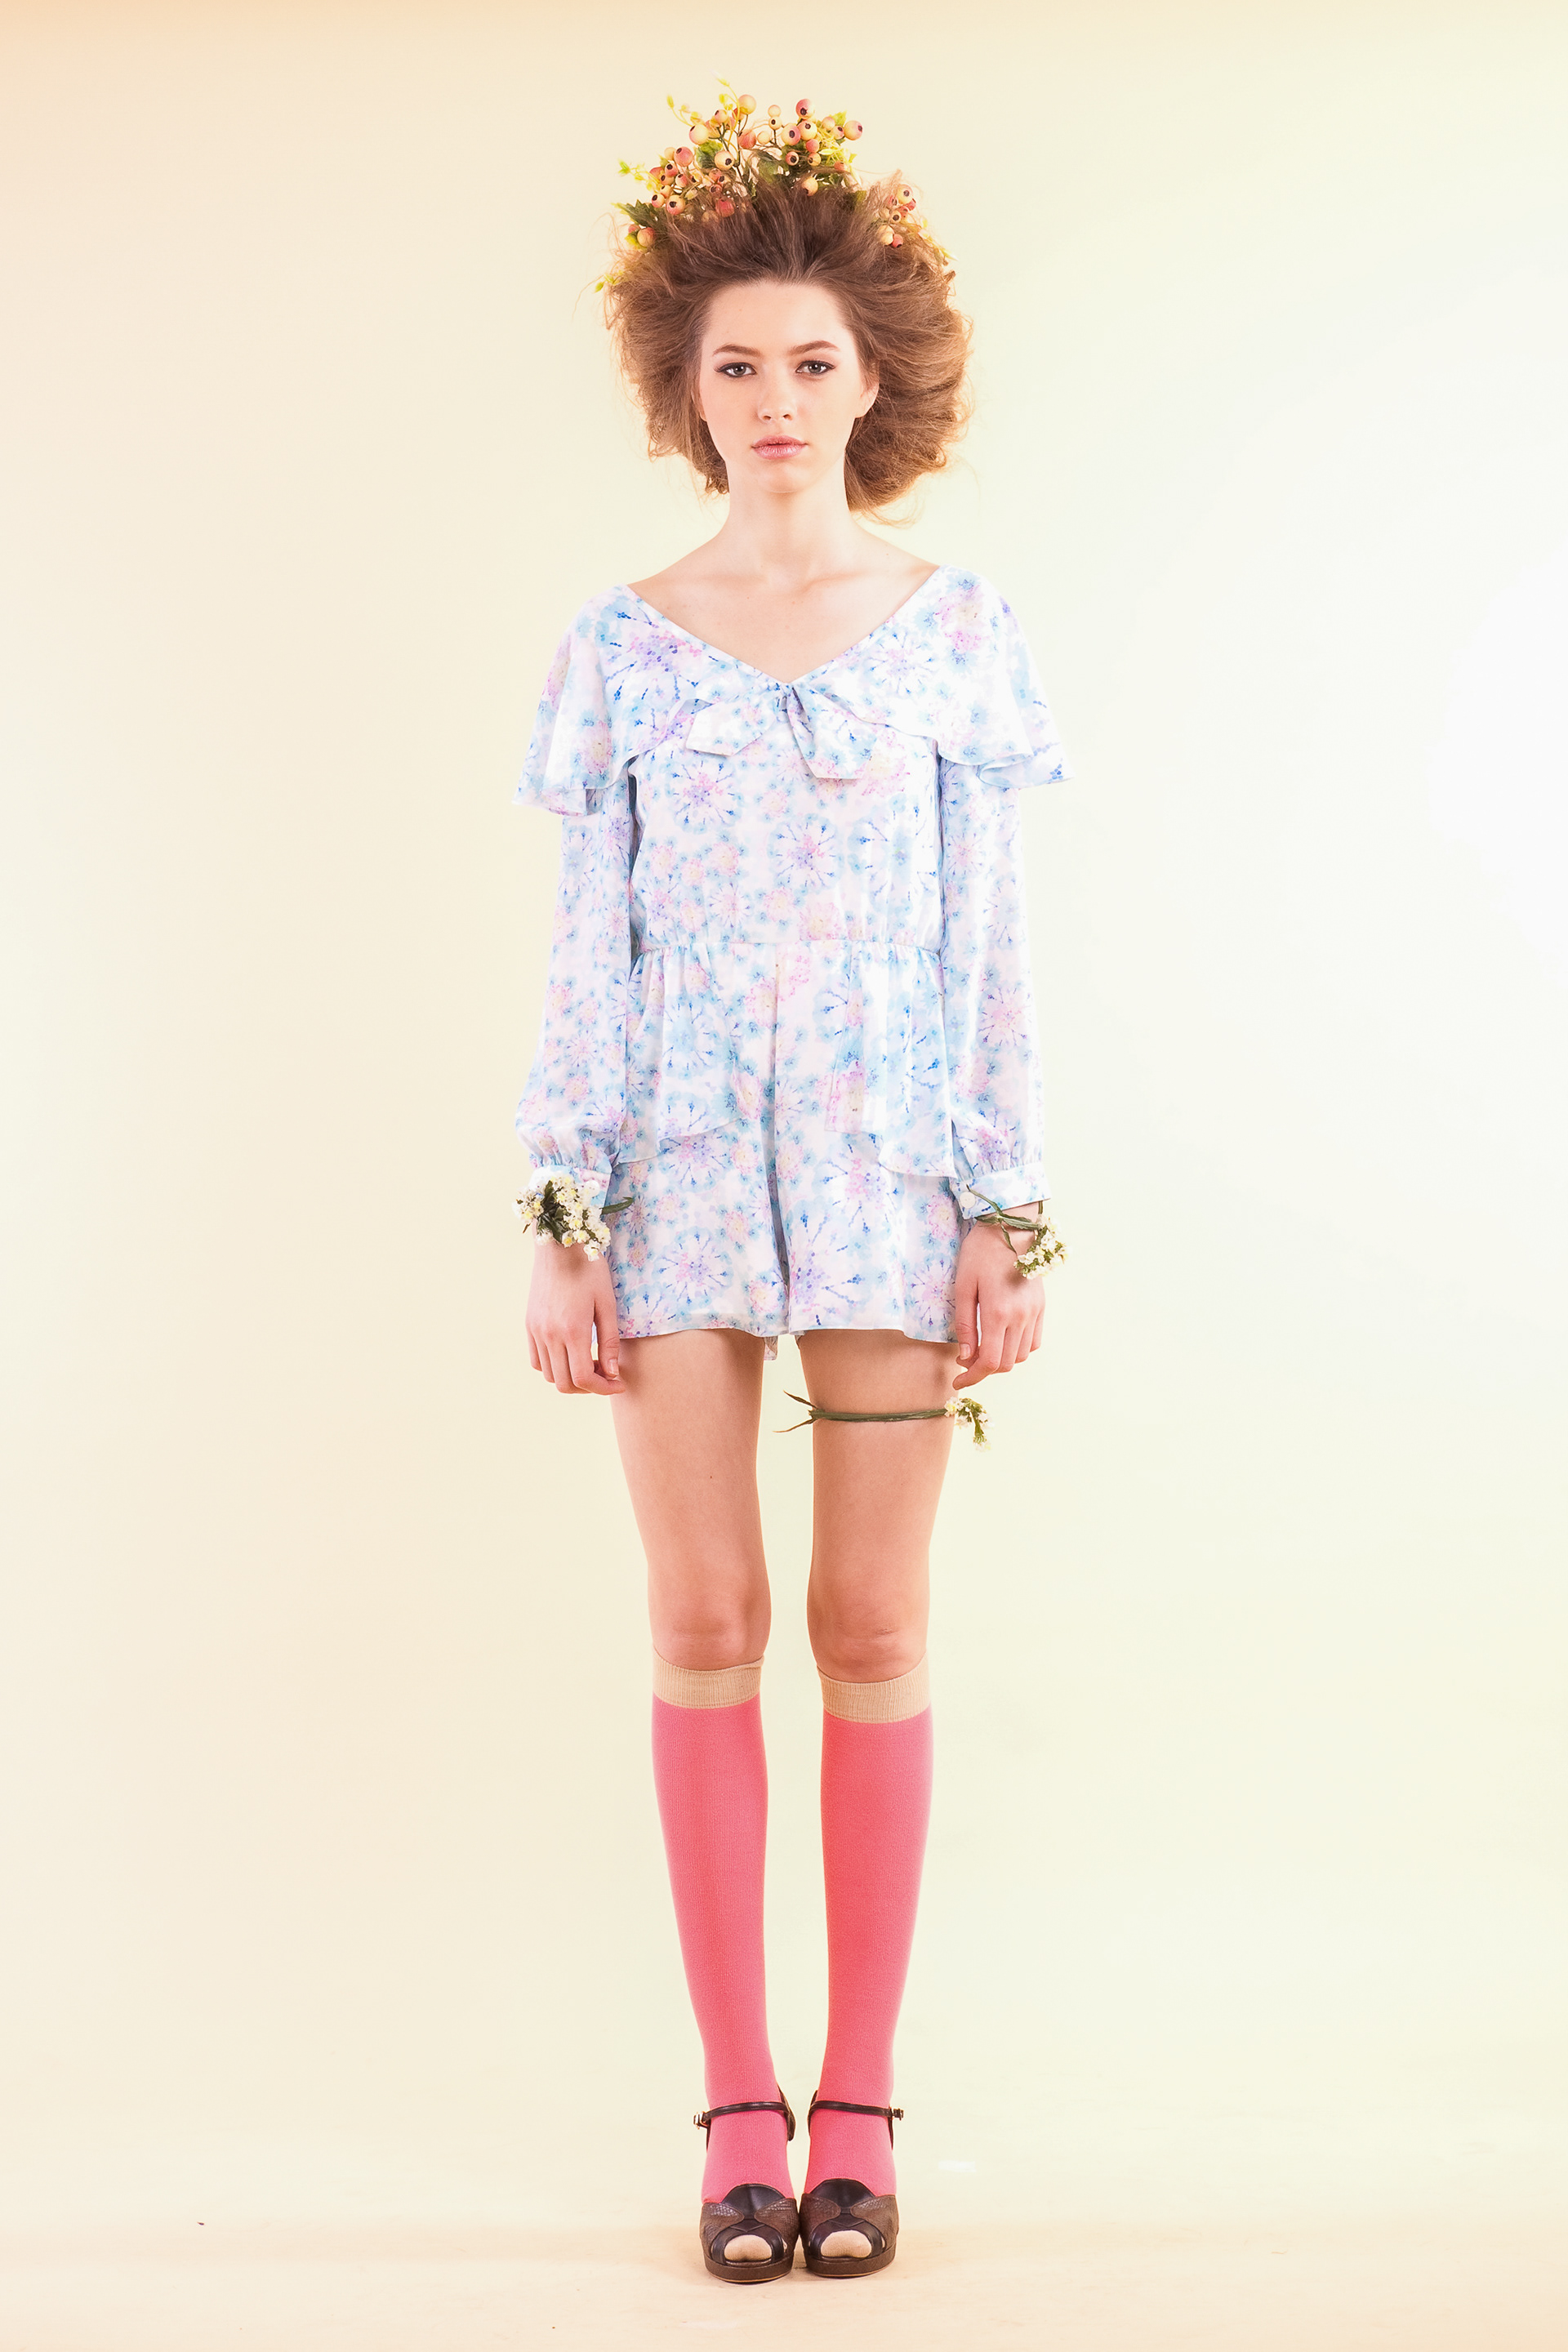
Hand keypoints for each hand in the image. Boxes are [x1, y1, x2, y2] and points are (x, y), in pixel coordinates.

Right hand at [525, 1236, 625, 1396]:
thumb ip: (610, 1342)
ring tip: (590, 1361)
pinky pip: (537, 1360)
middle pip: (565, 1383)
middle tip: (606, 1372)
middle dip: (589, 1386)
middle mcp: (550, 1335)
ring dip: (570, 1378)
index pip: (583, 1379)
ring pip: (549, 1375)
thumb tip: (612, 1374)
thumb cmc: (589, 1270)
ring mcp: (536, 1331)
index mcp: (573, 1330)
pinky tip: (570, 1353)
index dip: (603, 1388)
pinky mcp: (529, 1325)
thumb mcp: (607, 1304)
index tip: (618, 1383)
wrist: (559, 1245)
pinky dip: (554, 1366)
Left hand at [952, 1213, 1045, 1389]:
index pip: (989, 1362)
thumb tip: (965, 1356)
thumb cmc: (979, 1254)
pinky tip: (1003, 1339)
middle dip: (984, 1370)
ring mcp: (1034, 1313)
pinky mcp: (1041, 1307)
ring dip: (1001, 1360)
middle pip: (1005, 1364)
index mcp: (997, 1313)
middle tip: (965, 1362)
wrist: (1009, 1228)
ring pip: (1021, 1356)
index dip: (972, 1378)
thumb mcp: (963, 1287)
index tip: (958, 1382)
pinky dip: (1018, 1348)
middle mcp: (1020, 1317)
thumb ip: (964, 1325)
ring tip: (983, 1349)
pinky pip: (1034, 1341)